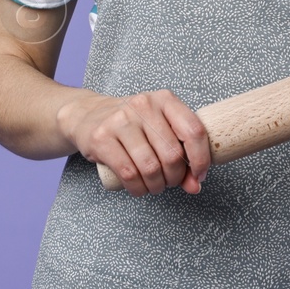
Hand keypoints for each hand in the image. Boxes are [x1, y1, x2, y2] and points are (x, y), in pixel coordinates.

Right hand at [56, 89, 211, 197]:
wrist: (89, 115)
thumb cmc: (133, 125)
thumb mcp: (160, 130)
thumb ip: (181, 156)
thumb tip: (195, 186)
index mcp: (165, 99)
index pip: (193, 130)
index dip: (201, 159)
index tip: (199, 176)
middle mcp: (144, 105)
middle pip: (172, 155)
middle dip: (175, 178)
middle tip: (169, 181)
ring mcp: (121, 120)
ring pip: (150, 167)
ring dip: (156, 186)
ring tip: (154, 186)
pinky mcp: (102, 138)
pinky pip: (128, 173)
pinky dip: (138, 189)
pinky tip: (138, 188)